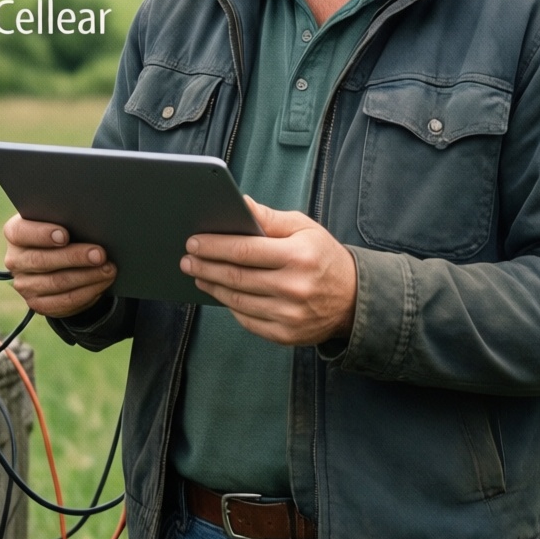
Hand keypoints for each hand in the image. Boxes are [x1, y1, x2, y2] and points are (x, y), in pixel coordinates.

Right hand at [3, 215, 116, 318]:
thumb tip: (91, 222)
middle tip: (99, 254)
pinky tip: (102, 283)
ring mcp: (24, 284)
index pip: (21, 233)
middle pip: (42, 260)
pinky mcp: (38, 303)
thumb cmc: (62, 232)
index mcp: (15, 234)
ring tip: (108, 269)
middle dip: (74, 257)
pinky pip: (64, 301)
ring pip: (56, 283)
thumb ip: (66, 220)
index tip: (65, 235)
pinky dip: (87, 292)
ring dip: (87, 276)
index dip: (42, 234)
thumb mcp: (60, 221)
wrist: (59, 261)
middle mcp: (15, 260)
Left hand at [180, 197, 356, 345]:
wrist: (353, 299)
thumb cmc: (323, 257)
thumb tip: (240, 203)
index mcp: (298, 256)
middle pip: (236, 276)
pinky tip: (220, 293)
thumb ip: (269, 218)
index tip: (193, 242)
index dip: (214, 246)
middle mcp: (293, 287)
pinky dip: (230, 306)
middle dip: (205, 266)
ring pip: (237, 300)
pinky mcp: (285, 335)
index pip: (244, 250)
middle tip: (187, 260)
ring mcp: (289, 315)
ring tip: (198, 275)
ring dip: (212, 287)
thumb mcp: (304, 228)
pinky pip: (247, 320)